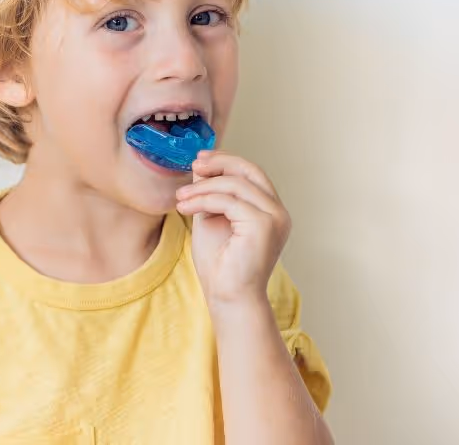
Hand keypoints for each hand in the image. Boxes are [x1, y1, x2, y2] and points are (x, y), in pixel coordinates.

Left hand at [176, 151, 291, 311]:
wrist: (228, 298)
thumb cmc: (220, 266)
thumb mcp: (211, 219)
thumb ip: (210, 193)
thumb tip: (201, 166)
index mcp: (270, 211)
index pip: (251, 174)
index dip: (227, 161)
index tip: (201, 159)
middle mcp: (278, 212)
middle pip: (250, 170)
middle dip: (220, 163)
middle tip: (194, 165)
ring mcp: (274, 217)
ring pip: (236, 184)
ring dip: (202, 187)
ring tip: (180, 198)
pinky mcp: (263, 225)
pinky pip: (229, 201)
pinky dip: (203, 200)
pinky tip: (185, 209)